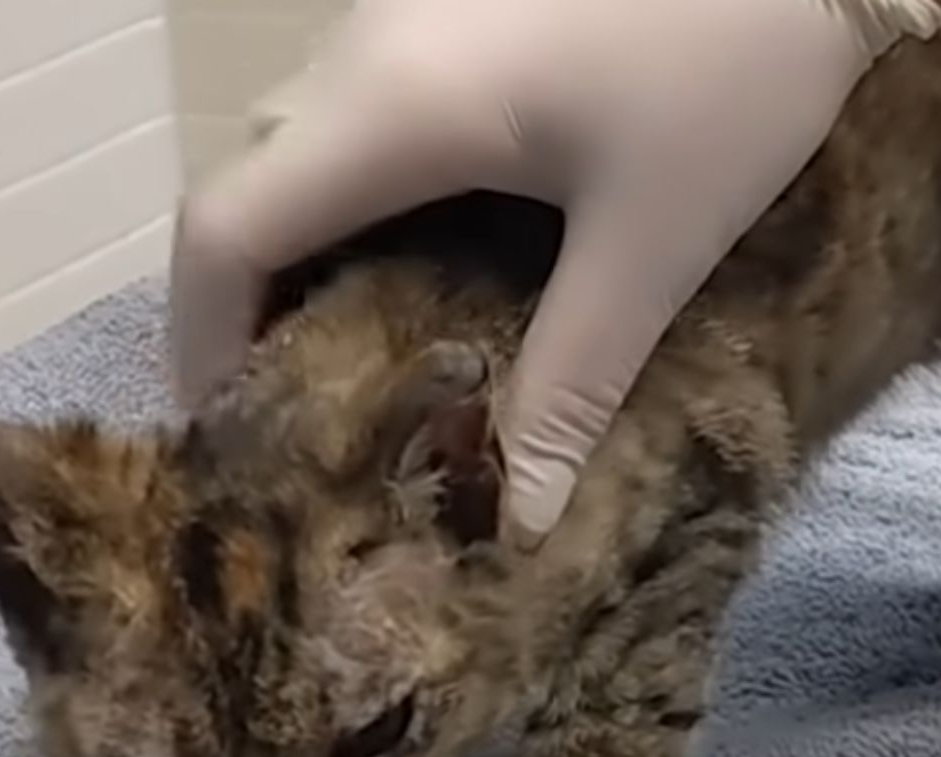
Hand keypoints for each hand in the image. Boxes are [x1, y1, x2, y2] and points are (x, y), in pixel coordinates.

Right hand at [170, 0, 940, 537]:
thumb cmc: (735, 68)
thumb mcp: (651, 246)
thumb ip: (572, 386)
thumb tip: (522, 521)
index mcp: (396, 105)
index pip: (227, 226)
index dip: (204, 339)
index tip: (236, 428)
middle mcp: (367, 44)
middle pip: (248, 184)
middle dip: (250, 307)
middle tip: (303, 409)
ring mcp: (404, 11)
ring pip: (300, 145)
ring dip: (305, 253)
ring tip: (357, 354)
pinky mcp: (451, 9)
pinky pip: (358, 114)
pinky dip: (357, 202)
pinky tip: (420, 259)